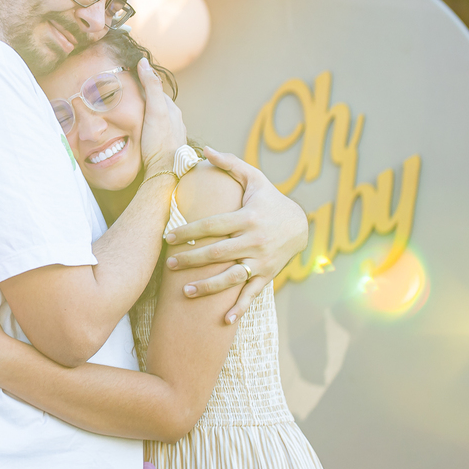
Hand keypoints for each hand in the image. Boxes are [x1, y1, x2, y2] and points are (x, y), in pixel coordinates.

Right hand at [136, 58, 186, 169]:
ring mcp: (173, 136)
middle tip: (125, 100)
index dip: (143, 86)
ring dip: (146, 118)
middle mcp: (176, 122)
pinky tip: (141, 137)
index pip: (156, 92)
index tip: (128, 82)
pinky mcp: (167, 149)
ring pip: (157, 121)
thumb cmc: (159, 142)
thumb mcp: (155, 110)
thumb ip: (151, 87)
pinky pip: (157, 135)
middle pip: (157, 106)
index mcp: (172, 111)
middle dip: (144, 102)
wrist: (165, 173)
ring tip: (131, 118)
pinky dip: (149, 131)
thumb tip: (144, 62)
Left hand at [162, 146, 307, 322]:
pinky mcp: (267, 275)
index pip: (212, 226)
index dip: (188, 231)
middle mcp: (253, 241)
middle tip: (168, 263)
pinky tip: (224, 320)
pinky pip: (252, 294)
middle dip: (190, 259)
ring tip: (184, 291)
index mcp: (247, 218)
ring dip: (208, 286)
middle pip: (216, 253)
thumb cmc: (270, 199)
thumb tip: (205, 148)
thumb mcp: (254, 178)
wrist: (301, 224)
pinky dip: (240, 307)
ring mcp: (261, 261)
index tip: (167, 237)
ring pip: (231, 277)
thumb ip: (229, 164)